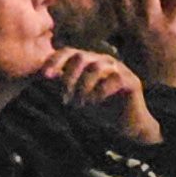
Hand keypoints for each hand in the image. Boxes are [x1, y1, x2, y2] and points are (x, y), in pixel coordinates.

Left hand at [36, 45, 159, 144]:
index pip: (69, 52)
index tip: (44, 76)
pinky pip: (114, 80)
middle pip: (81, 57)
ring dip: (83, 87)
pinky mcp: (131, 81)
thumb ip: (64, 83)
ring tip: (78, 104)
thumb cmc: (100, 108)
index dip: (55, 61)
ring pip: (96, 68)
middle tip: (64, 98)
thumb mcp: (77, 95)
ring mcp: (120, 69)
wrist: (127, 125)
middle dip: (69, 77)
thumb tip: (44, 74)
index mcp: (90, 60)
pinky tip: (93, 103)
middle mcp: (104, 60)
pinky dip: (100, 92)